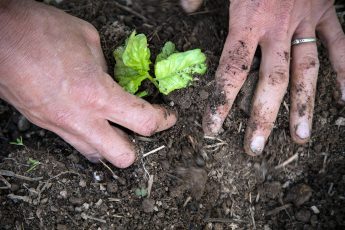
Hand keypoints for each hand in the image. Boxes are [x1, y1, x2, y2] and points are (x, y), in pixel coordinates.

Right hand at [0, 0, 176, 167]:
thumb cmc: (38, 31)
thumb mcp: (87, 39)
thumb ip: (107, 66)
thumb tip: (113, 79)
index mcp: (97, 94)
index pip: (144, 122)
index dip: (164, 121)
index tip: (167, 116)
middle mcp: (80, 119)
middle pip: (123, 157)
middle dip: (138, 148)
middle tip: (140, 129)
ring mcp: (60, 127)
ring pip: (95, 155)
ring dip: (111, 145)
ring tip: (115, 127)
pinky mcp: (44, 126)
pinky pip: (74, 142)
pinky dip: (88, 136)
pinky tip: (88, 117)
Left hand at [184, 0, 344, 154]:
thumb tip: (185, 9)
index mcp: (247, 21)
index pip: (232, 71)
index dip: (221, 102)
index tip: (212, 129)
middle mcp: (277, 29)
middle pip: (271, 82)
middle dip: (263, 118)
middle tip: (256, 148)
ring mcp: (306, 22)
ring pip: (307, 72)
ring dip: (305, 107)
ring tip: (300, 138)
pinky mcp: (326, 13)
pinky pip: (341, 45)